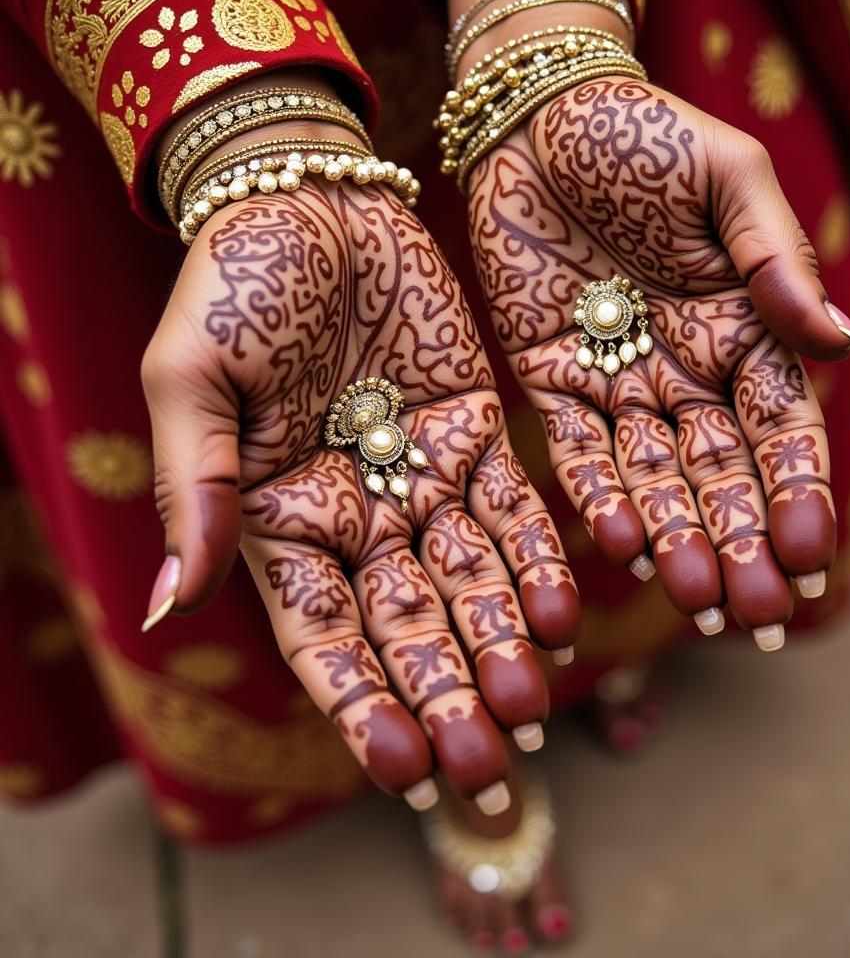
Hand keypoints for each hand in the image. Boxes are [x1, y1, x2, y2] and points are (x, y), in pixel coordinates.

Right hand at [142, 176, 580, 811]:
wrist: (313, 200)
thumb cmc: (233, 283)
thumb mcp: (192, 378)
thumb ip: (197, 489)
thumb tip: (168, 608)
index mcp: (280, 520)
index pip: (323, 635)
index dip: (360, 703)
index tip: (401, 769)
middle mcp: (357, 517)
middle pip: (406, 628)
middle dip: (445, 698)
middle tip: (488, 770)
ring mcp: (422, 480)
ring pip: (469, 584)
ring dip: (500, 647)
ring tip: (533, 709)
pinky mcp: (479, 435)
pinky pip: (514, 513)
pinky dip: (537, 564)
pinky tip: (561, 616)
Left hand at [466, 77, 849, 645]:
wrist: (539, 117)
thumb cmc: (645, 134)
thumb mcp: (729, 181)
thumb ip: (775, 261)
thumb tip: (837, 341)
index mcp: (743, 327)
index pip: (779, 426)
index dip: (796, 491)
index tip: (810, 556)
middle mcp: (686, 369)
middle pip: (720, 472)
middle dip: (741, 543)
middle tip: (756, 617)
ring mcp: (619, 380)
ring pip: (655, 477)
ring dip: (679, 539)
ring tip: (700, 605)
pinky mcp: (553, 378)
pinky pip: (579, 450)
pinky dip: (599, 496)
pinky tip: (622, 545)